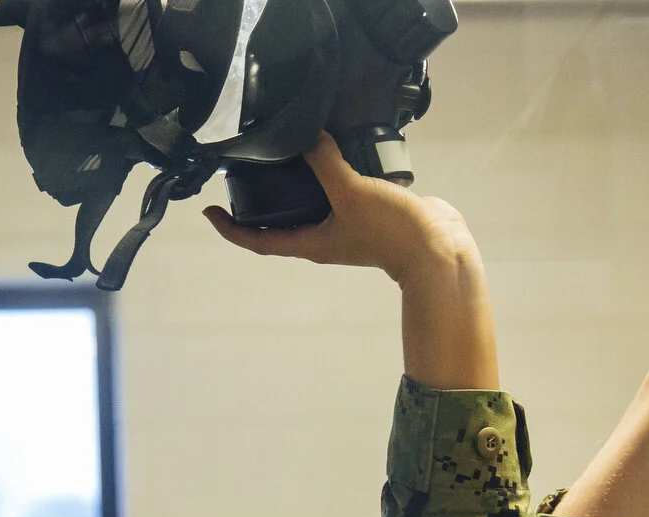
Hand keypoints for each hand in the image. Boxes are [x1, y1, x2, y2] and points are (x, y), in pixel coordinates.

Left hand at [204, 136, 496, 389]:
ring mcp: (346, 223)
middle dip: (257, 202)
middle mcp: (324, 235)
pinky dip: (330, 171)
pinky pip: (339, 190)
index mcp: (310, 242)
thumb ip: (325, 163)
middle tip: (240, 177)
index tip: (209, 212)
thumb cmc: (391, 234)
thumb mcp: (350, 193)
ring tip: (281, 155)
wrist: (438, 248)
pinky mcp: (367, 209)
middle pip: (279, 221)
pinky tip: (333, 148)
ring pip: (309, 203)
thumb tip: (307, 135)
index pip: (258, 241)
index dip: (230, 229)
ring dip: (294, 183)